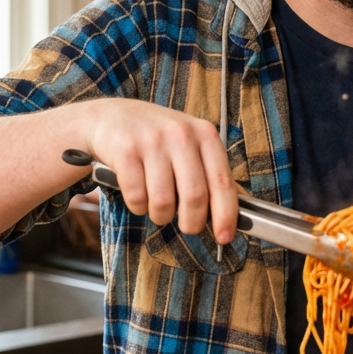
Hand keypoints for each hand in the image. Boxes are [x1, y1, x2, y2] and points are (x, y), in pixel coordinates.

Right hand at [82, 98, 237, 240]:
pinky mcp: (125, 150)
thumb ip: (213, 173)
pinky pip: (137, 198)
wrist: (110, 117)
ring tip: (158, 206)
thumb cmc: (157, 138)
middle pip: (194, 197)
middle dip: (192, 222)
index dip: (226, 214)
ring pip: (163, 202)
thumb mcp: (191, 145)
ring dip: (161, 216)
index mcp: (204, 134)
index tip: (225, 236)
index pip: (222, 181)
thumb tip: (242, 208)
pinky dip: (138, 207)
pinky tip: (138, 194)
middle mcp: (180, 134)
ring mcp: (152, 141)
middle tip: (187, 226)